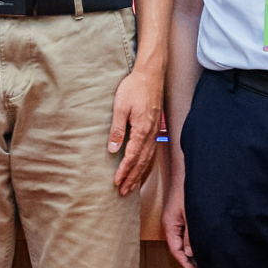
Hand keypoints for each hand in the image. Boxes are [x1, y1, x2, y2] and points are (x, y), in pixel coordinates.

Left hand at [108, 65, 163, 195]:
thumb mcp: (120, 107)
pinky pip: (151, 151)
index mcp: (142, 130)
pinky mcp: (154, 127)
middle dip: (132, 178)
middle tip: (123, 192)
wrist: (150, 75)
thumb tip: (113, 149)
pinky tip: (142, 168)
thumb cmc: (134, 88)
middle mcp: (150, 134)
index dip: (124, 171)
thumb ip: (117, 129)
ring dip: (139, 174)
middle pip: (141, 162)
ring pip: (147, 159)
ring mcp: (154, 131)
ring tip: (132, 186)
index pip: (131, 157)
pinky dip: (146, 163)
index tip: (116, 182)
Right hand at [161, 170, 197, 267]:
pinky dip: (192, 240)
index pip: (175, 250)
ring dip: (191, 250)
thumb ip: (191, 234)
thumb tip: (191, 252)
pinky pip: (184, 233)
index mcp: (170, 224)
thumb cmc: (187, 189)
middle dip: (188, 259)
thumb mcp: (191, 214)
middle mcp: (170, 224)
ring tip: (203, 259)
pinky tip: (201, 243)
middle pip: (177, 247)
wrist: (185, 171)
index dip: (185, 264)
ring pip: (181, 240)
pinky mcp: (179, 215)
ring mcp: (174, 220)